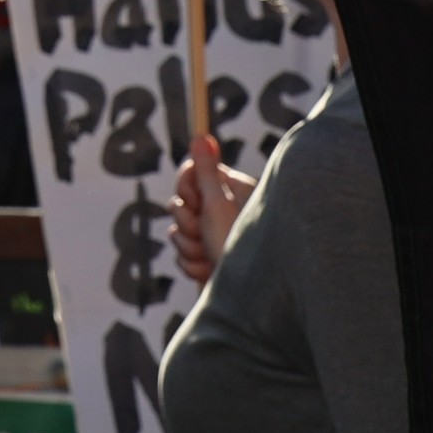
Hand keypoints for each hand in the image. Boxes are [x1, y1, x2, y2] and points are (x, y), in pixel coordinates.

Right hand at [172, 134, 253, 287]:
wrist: (253, 297)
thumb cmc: (238, 246)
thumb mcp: (218, 205)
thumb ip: (204, 171)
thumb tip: (201, 135)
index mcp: (231, 188)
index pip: (189, 173)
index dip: (186, 190)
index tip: (198, 203)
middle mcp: (224, 208)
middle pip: (180, 204)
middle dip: (188, 225)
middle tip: (206, 234)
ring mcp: (217, 234)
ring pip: (179, 233)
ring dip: (190, 248)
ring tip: (211, 257)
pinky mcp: (211, 256)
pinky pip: (184, 255)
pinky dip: (193, 265)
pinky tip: (211, 270)